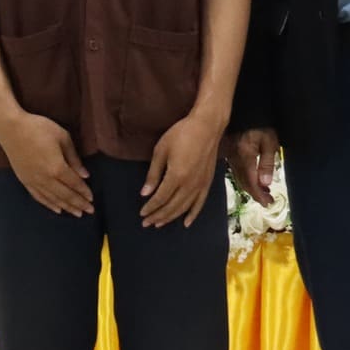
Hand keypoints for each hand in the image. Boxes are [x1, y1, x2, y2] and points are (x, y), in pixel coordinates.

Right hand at [0, 110, 92, 215]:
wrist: (11, 128)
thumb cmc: (39, 128)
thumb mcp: (62, 137)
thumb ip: (74, 158)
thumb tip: (85, 175)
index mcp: (56, 167)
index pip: (74, 183)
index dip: (84, 192)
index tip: (92, 199)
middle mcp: (45, 179)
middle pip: (65, 195)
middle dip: (78, 204)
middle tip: (89, 211)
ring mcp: (33, 182)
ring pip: (53, 199)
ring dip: (66, 207)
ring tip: (77, 214)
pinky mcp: (25, 181)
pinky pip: (39, 197)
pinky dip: (49, 205)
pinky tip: (56, 209)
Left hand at [141, 111, 222, 227]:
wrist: (207, 126)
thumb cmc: (181, 134)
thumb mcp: (161, 150)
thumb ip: (153, 174)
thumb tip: (145, 193)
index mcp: (176, 176)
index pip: (160, 198)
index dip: (150, 207)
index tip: (141, 213)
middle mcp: (189, 184)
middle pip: (171, 206)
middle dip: (158, 216)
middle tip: (147, 222)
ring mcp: (200, 185)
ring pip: (184, 207)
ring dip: (171, 217)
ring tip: (160, 223)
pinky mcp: (208, 182)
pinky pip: (200, 203)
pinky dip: (193, 214)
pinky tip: (186, 223)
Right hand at [225, 127, 279, 206]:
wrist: (246, 109)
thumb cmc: (262, 124)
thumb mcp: (270, 142)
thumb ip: (267, 163)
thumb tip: (265, 184)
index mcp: (245, 157)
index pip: (251, 182)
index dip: (259, 195)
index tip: (268, 202)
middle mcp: (235, 159)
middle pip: (244, 183)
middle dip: (256, 193)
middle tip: (267, 200)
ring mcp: (230, 157)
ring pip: (239, 178)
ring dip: (251, 187)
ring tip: (263, 192)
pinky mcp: (229, 153)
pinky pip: (236, 171)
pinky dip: (245, 179)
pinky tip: (253, 179)